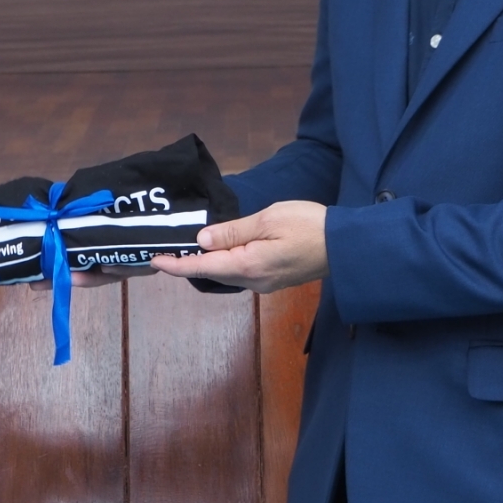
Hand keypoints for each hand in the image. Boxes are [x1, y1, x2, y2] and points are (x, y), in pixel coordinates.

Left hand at [149, 201, 328, 293]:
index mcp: (248, 265)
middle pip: (213, 272)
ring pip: (227, 273)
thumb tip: (202, 241)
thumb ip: (233, 231)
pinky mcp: (274, 279)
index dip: (176, 265)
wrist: (347, 246)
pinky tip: (222, 251)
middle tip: (168, 250)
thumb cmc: (309, 226)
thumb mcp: (268, 219)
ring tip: (190, 249)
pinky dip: (226, 263)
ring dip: (208, 263)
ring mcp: (265, 283)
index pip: (203, 266)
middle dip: (189, 263)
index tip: (155, 261)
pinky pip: (241, 272)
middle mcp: (253, 281)